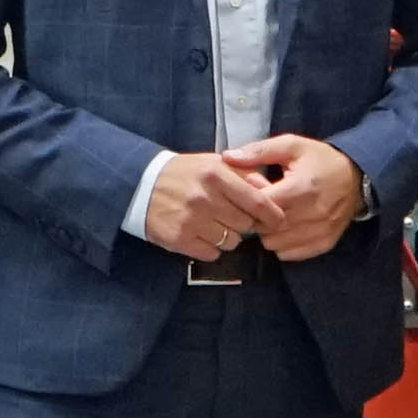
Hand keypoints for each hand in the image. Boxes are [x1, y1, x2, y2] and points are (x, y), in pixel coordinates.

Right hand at [139, 149, 264, 260]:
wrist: (140, 185)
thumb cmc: (183, 173)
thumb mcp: (212, 163)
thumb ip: (243, 174)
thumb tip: (270, 188)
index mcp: (216, 174)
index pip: (257, 201)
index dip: (273, 215)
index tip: (277, 221)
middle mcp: (205, 197)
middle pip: (245, 224)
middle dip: (244, 223)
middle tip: (232, 217)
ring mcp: (191, 220)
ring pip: (231, 242)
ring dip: (228, 236)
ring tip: (213, 224)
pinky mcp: (180, 239)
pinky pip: (212, 253)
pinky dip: (211, 247)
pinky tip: (200, 234)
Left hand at [234, 133, 370, 259]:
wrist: (357, 177)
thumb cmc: (320, 160)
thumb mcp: (291, 146)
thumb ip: (258, 151)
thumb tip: (228, 157)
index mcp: (301, 187)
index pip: (261, 206)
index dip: (250, 201)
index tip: (251, 193)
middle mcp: (311, 213)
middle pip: (265, 228)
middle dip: (257, 218)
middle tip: (261, 206)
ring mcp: (319, 231)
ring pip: (274, 244)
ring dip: (268, 233)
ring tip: (273, 217)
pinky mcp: (324, 243)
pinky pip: (289, 254)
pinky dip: (282, 244)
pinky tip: (285, 229)